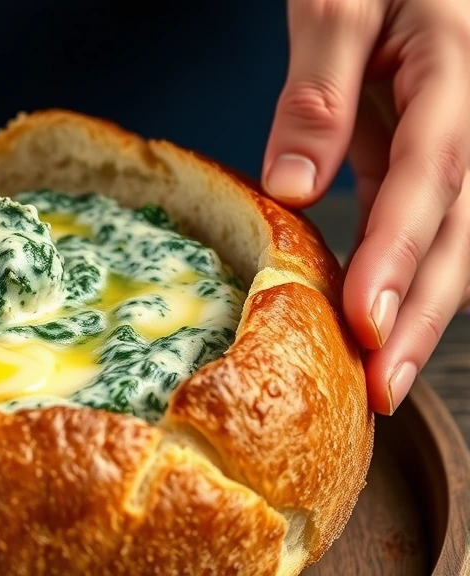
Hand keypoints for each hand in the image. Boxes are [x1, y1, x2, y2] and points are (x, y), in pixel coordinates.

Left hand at [263, 0, 469, 414]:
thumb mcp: (340, 1)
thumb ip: (320, 88)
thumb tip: (293, 187)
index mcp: (456, 70)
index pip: (432, 175)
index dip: (400, 254)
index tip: (366, 321)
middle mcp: (469, 115)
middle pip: (460, 228)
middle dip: (422, 313)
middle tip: (381, 389)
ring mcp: (454, 136)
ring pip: (450, 235)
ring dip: (416, 307)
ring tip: (377, 375)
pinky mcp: (425, 147)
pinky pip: (422, 217)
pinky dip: (397, 270)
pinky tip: (371, 315)